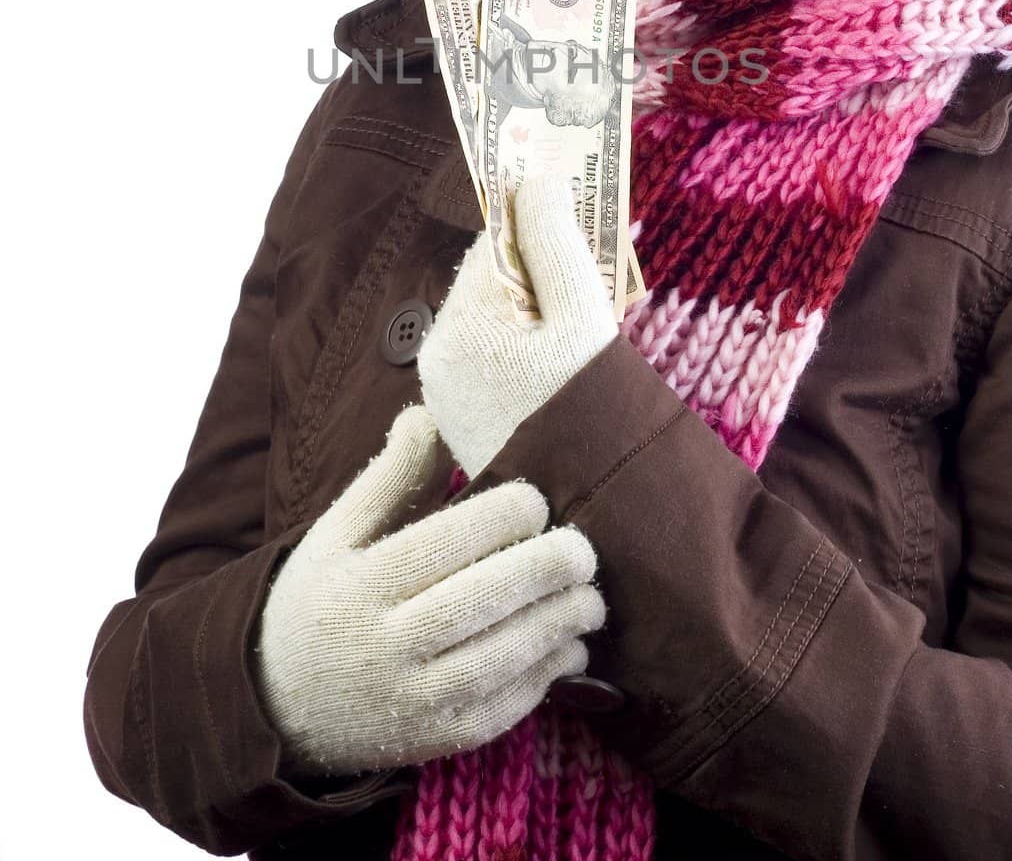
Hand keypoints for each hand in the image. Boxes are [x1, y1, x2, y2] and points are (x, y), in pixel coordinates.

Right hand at [251, 403, 605, 775]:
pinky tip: (569, 648)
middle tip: (582, 549)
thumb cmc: (319, 601)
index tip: (535, 501)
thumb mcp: (336, 534)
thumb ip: (388, 477)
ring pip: (498, 660)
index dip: (501, 517)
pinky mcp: (435, 740)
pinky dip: (543, 678)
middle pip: (478, 601)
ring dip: (556, 625)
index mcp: (361, 584)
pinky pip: (500, 710)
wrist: (277, 707)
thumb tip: (427, 414)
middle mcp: (385, 645)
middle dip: (543, 570)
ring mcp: (411, 700)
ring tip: (590, 598)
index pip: (443, 544)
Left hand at [417, 172, 619, 480]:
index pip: (494, 242)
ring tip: (581, 327)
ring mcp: (443, 391)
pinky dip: (522, 346)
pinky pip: (489, 357)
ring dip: (533, 309)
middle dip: (538, 271)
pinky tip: (562, 365)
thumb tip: (535, 179)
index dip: (537, 225)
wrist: (592, 508)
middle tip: (590, 279)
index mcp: (462, 324)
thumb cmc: (594, 409)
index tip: (576, 219)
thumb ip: (555, 240)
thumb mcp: (582, 315)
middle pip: (490, 281)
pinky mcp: (458, 418)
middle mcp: (438, 354)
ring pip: (491, 319)